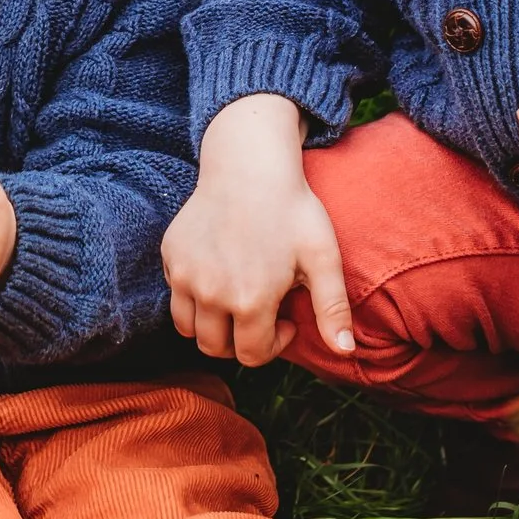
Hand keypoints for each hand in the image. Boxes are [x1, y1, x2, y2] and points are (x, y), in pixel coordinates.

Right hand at [160, 93, 354, 366]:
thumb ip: (332, 309)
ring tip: (237, 301)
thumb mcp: (323, 257)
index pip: (251, 355)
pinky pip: (176, 295)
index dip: (274, 345)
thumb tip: (347, 352)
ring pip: (188, 328)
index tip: (288, 319)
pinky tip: (221, 273)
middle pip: (215, 348)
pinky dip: (194, 298)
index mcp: (250, 300)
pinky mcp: (171, 256)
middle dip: (241, 341)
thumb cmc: (292, 209)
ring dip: (212, 326)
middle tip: (262, 313)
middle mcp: (211, 293)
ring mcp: (185, 274)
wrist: (249, 163)